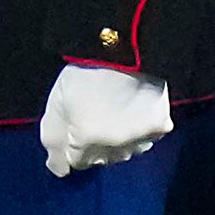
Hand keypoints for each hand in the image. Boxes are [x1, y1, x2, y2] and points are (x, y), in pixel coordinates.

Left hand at [40, 63, 172, 177]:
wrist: (130, 46)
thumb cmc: (87, 68)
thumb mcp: (58, 99)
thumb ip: (53, 137)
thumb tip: (58, 168)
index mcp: (86, 141)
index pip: (73, 163)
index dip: (68, 148)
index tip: (69, 133)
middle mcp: (115, 150)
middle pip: (99, 159)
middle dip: (90, 147)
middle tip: (88, 118)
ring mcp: (140, 140)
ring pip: (123, 153)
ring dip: (114, 142)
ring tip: (110, 113)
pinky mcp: (160, 127)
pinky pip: (145, 138)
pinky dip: (137, 131)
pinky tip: (130, 111)